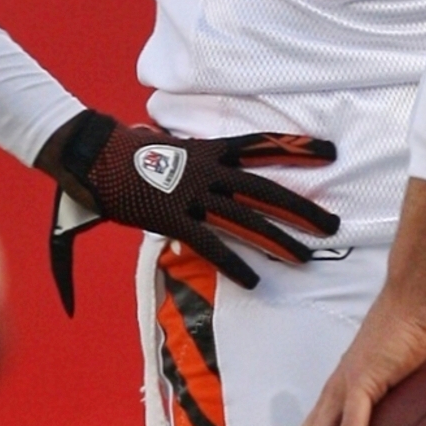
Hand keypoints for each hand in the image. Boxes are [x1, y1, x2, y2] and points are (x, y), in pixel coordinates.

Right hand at [40, 112, 336, 312]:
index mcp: (207, 150)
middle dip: (302, 207)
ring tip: (308, 256)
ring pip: (248, 217)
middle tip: (334, 225)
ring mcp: (192, 193)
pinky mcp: (174, 216)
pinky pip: (211, 242)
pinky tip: (255, 279)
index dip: (298, 148)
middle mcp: (208, 170)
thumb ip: (180, 153)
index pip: (262, 145)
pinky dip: (234, 262)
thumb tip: (176, 147)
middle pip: (267, 188)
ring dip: (279, 238)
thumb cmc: (123, 152)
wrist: (92, 154)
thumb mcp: (161, 146)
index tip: (331, 152)